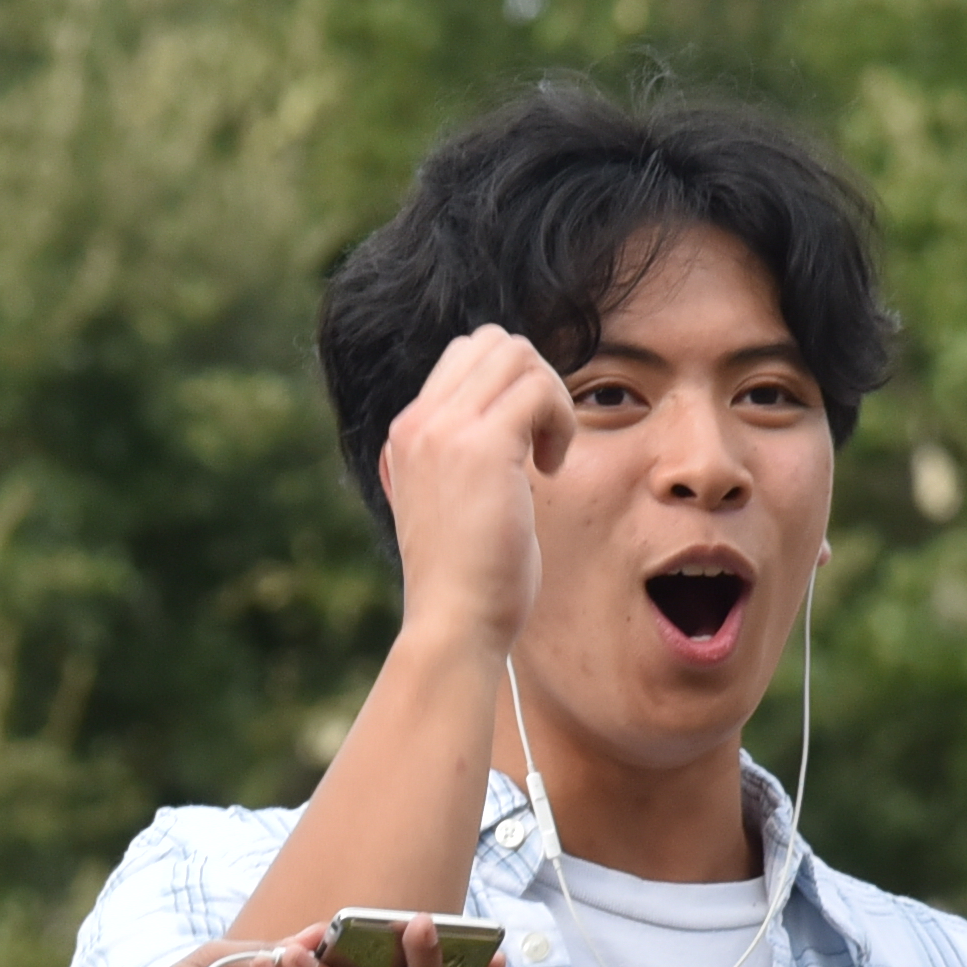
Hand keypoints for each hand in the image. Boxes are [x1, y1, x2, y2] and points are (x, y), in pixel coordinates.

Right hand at [376, 325, 564, 656]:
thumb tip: (509, 424)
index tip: (523, 444)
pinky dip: (560, 420)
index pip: (465, 358)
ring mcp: (444, 430)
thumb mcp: (451, 505)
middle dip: (535, 382)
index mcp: (406, 434)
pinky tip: (551, 469)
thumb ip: (462, 459)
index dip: (510, 388)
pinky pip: (538, 388)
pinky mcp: (482, 446)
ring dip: (551, 398)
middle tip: (543, 443)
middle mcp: (418, 423)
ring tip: (549, 455)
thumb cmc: (466, 581)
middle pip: (492, 342)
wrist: (454, 623)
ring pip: (518, 354)